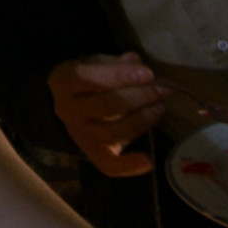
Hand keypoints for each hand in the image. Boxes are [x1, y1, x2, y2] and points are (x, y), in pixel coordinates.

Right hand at [48, 52, 166, 176]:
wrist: (70, 107)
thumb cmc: (88, 82)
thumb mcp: (95, 64)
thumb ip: (114, 63)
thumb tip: (136, 61)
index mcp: (64, 82)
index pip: (89, 78)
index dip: (119, 76)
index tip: (148, 73)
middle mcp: (68, 110)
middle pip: (106, 105)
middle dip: (140, 96)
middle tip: (163, 89)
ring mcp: (80, 134)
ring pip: (112, 132)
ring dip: (143, 119)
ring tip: (161, 106)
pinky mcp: (92, 153)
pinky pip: (109, 165)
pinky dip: (129, 166)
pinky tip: (148, 160)